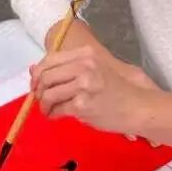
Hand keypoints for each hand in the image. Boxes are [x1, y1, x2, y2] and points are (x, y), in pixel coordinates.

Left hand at [30, 46, 154, 134]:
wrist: (137, 107)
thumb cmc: (116, 90)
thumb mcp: (93, 70)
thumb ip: (66, 68)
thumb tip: (33, 70)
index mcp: (86, 54)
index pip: (50, 59)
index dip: (38, 73)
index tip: (36, 84)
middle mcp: (84, 66)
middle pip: (46, 76)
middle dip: (38, 90)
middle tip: (40, 100)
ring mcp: (84, 85)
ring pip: (48, 94)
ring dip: (44, 105)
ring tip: (48, 110)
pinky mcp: (83, 105)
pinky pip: (57, 110)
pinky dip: (52, 115)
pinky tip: (56, 116)